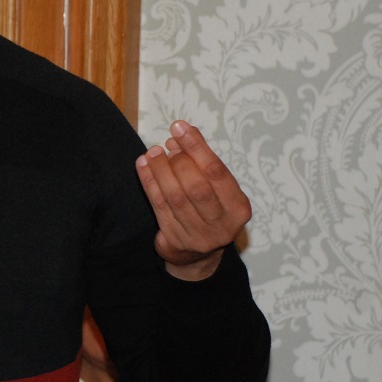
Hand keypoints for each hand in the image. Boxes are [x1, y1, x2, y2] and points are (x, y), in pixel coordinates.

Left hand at [136, 120, 251, 280]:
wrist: (198, 254)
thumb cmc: (209, 210)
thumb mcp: (216, 189)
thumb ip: (203, 163)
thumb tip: (182, 133)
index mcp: (238, 208)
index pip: (217, 172)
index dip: (197, 147)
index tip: (179, 127)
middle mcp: (222, 225)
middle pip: (197, 187)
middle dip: (179, 161)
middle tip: (167, 145)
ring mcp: (197, 236)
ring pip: (175, 197)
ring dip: (160, 170)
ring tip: (153, 152)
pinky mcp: (174, 240)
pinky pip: (158, 206)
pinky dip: (149, 182)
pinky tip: (143, 165)